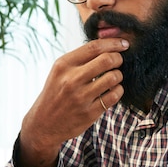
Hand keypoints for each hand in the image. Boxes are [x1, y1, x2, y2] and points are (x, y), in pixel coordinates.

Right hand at [18, 37, 128, 166]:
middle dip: (118, 58)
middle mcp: (72, 79)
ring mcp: (81, 97)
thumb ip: (80, 58)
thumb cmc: (55, 93)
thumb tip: (108, 45)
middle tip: (119, 61)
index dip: (113, 43)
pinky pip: (114, 96)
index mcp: (64, 65)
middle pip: (107, 60)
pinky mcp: (89, 113)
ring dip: (119, 75)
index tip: (123, 43)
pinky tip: (113, 90)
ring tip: (114, 77)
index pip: (94, 47)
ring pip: (113, 77)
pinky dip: (118, 90)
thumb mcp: (59, 71)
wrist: (44, 123)